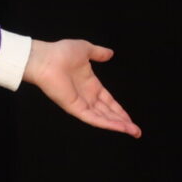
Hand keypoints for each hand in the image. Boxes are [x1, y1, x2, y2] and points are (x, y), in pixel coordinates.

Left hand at [22, 39, 141, 137]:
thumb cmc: (60, 52)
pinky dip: (106, 123)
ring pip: (103, 117)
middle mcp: (86, 96)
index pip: (108, 101)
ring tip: (133, 131)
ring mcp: (80, 103)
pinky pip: (93, 118)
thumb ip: (98, 53)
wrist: (44, 57)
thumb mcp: (85, 50)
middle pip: (108, 112)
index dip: (119, 110)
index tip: (130, 118)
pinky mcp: (74, 107)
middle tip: (137, 131)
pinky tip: (119, 127)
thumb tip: (110, 53)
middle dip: (123, 121)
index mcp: (90, 85)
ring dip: (118, 125)